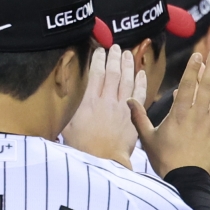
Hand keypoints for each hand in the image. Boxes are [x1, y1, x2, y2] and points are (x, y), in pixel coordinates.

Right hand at [62, 45, 146, 167]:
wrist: (104, 161)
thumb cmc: (83, 148)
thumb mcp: (68, 128)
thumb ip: (71, 113)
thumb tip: (68, 106)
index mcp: (89, 102)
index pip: (95, 74)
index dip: (98, 60)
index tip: (100, 51)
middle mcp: (107, 101)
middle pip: (112, 73)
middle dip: (114, 57)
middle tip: (116, 47)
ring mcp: (122, 108)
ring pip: (127, 80)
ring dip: (128, 65)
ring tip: (128, 54)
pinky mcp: (133, 117)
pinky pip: (140, 95)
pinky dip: (141, 82)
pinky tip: (141, 73)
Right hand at [130, 50, 209, 178]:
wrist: (184, 181)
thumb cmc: (165, 161)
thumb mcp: (147, 139)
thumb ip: (139, 117)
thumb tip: (128, 100)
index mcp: (178, 114)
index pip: (186, 86)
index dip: (192, 69)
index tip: (198, 56)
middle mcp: (197, 116)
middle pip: (206, 86)